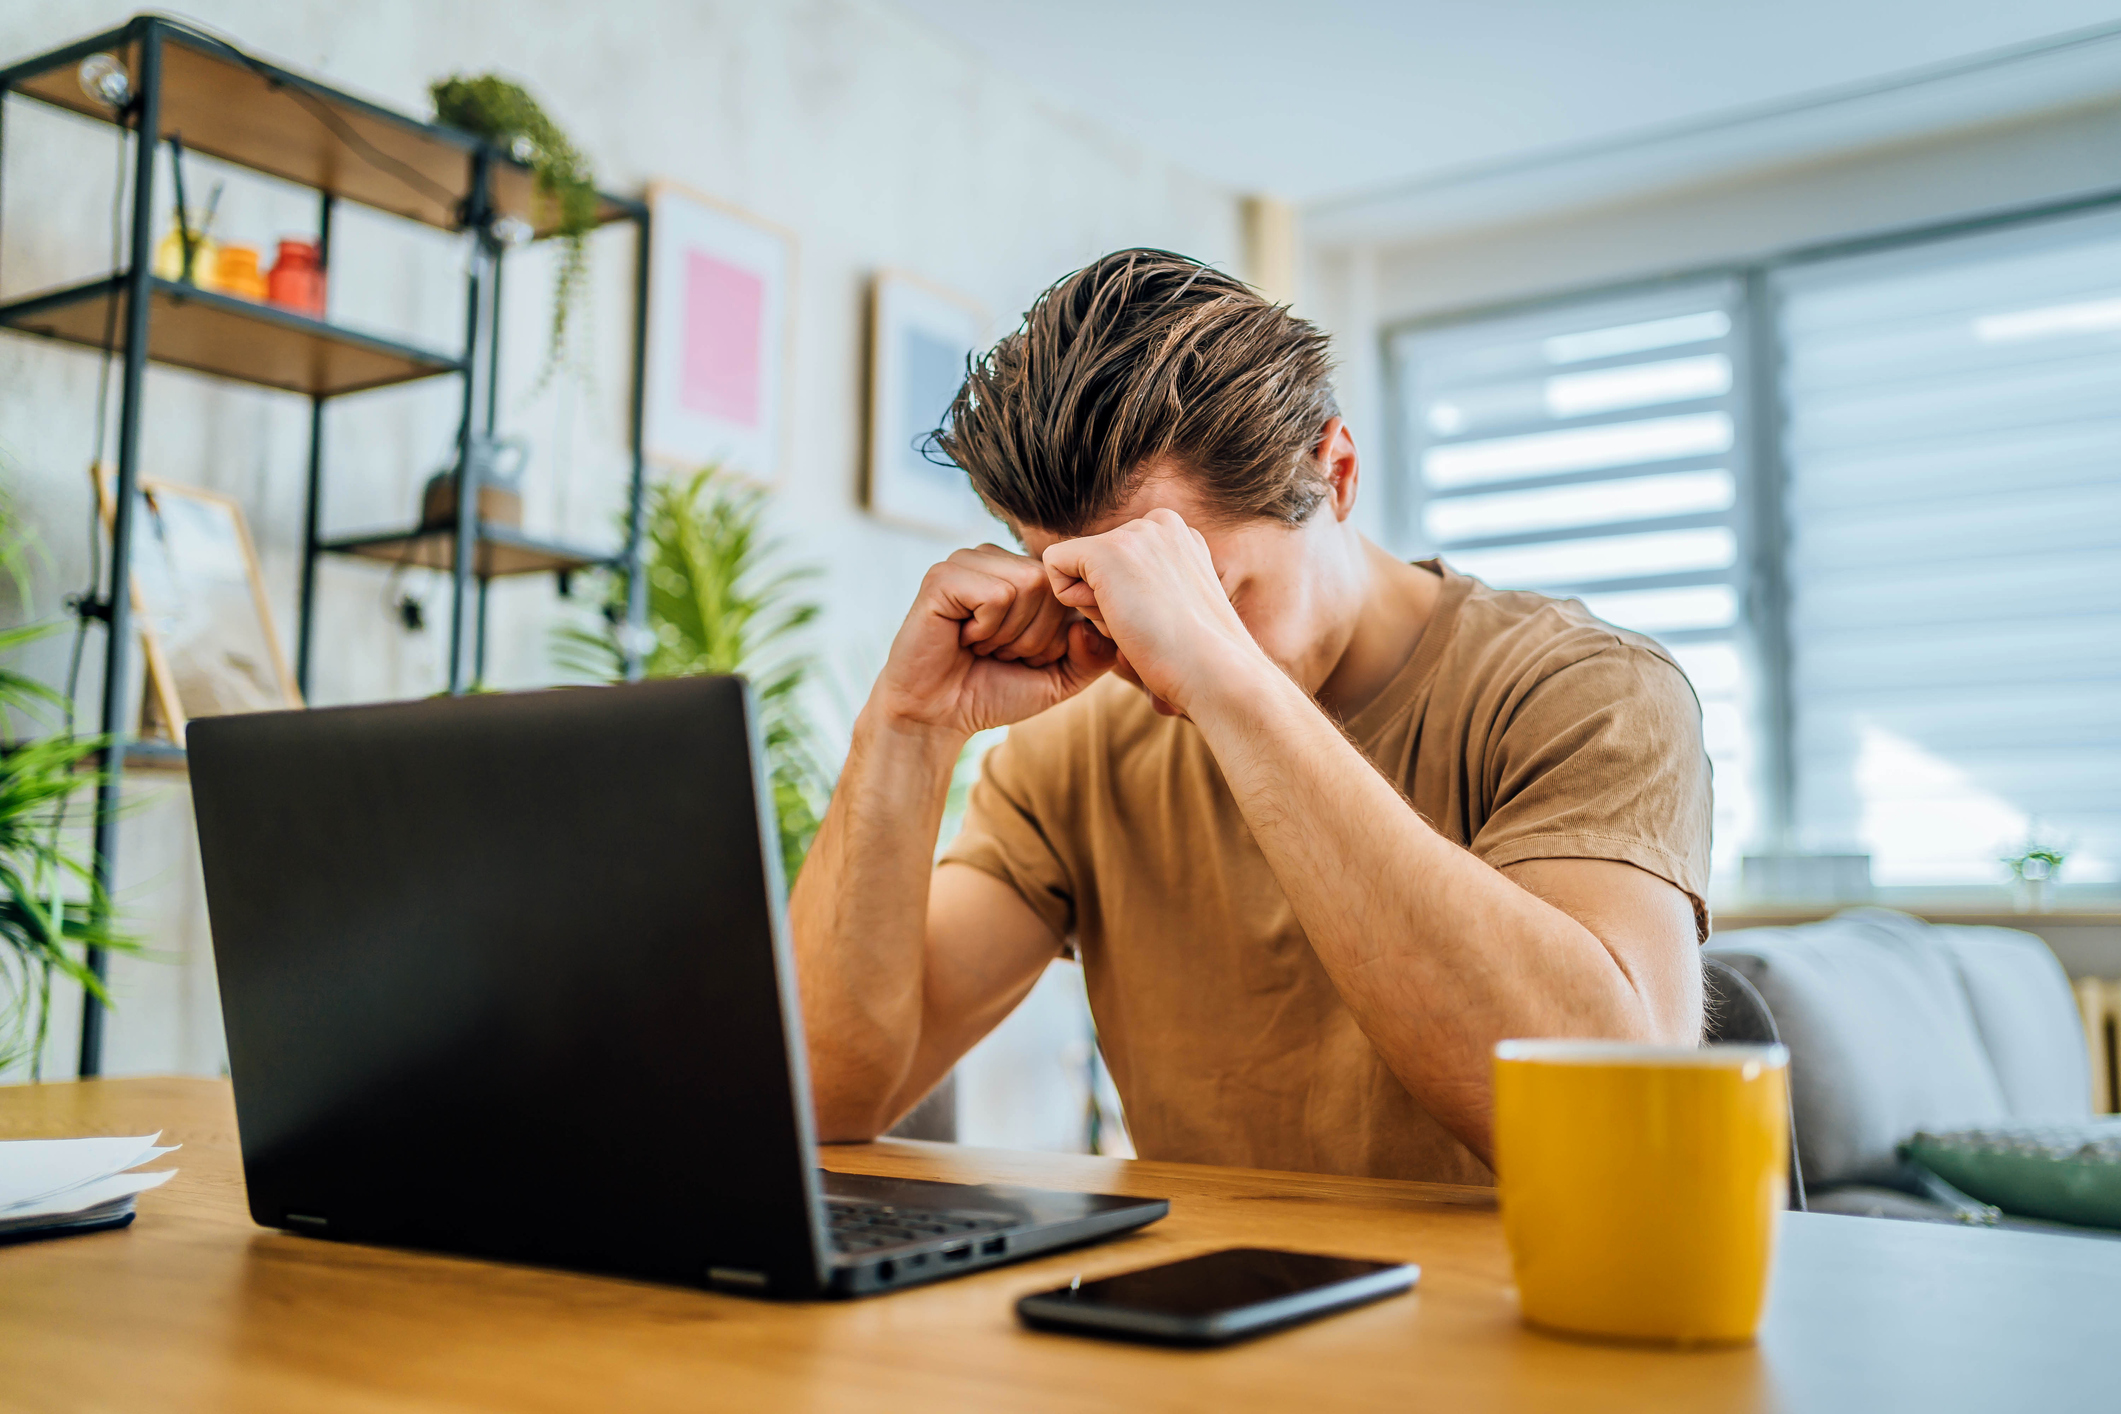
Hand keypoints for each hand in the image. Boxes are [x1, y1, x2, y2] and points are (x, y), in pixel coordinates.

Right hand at [870, 544, 1117, 739]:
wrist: (939, 717)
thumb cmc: (995, 692)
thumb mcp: (1060, 678)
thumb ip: (1094, 656)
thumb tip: (1092, 625)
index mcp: (1024, 573)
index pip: (1071, 588)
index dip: (1057, 636)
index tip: (1025, 657)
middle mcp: (997, 560)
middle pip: (1051, 585)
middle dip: (1033, 636)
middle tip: (998, 653)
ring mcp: (967, 563)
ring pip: (1028, 584)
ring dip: (1010, 634)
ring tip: (981, 646)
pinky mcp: (942, 577)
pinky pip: (997, 594)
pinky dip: (987, 629)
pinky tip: (962, 638)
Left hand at [1039, 509, 1272, 714]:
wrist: (1214, 672)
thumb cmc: (1197, 658)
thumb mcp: (1175, 603)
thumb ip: (1146, 582)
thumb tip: (1110, 589)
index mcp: (1178, 534)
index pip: (1116, 559)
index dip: (1122, 599)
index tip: (1158, 619)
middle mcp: (1159, 522)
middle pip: (1094, 561)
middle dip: (1107, 601)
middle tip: (1148, 625)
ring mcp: (1135, 533)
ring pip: (1076, 566)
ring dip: (1096, 607)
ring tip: (1139, 625)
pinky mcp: (1107, 550)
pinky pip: (1054, 565)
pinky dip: (1072, 601)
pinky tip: (1114, 617)